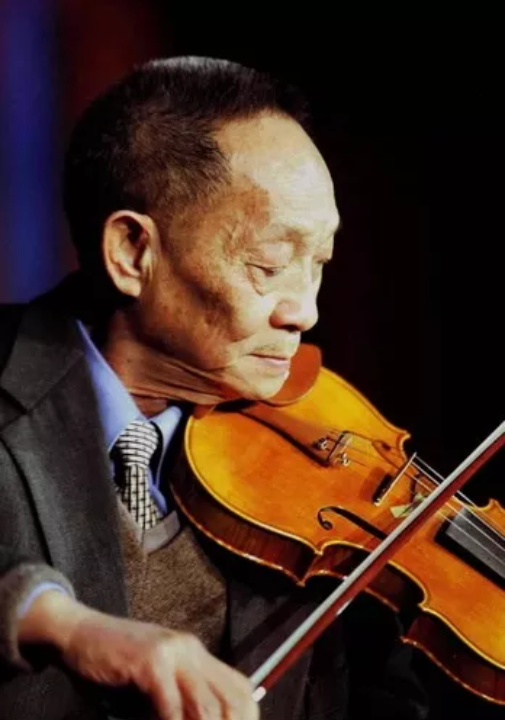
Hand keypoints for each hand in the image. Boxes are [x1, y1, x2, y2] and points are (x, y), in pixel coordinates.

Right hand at [18, 590, 258, 718]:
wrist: (78, 632)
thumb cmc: (113, 665)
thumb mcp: (153, 683)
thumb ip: (177, 703)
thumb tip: (200, 719)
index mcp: (197, 654)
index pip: (241, 689)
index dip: (247, 719)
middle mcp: (191, 650)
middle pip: (233, 698)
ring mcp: (173, 652)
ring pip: (207, 705)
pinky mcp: (150, 660)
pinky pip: (170, 705)